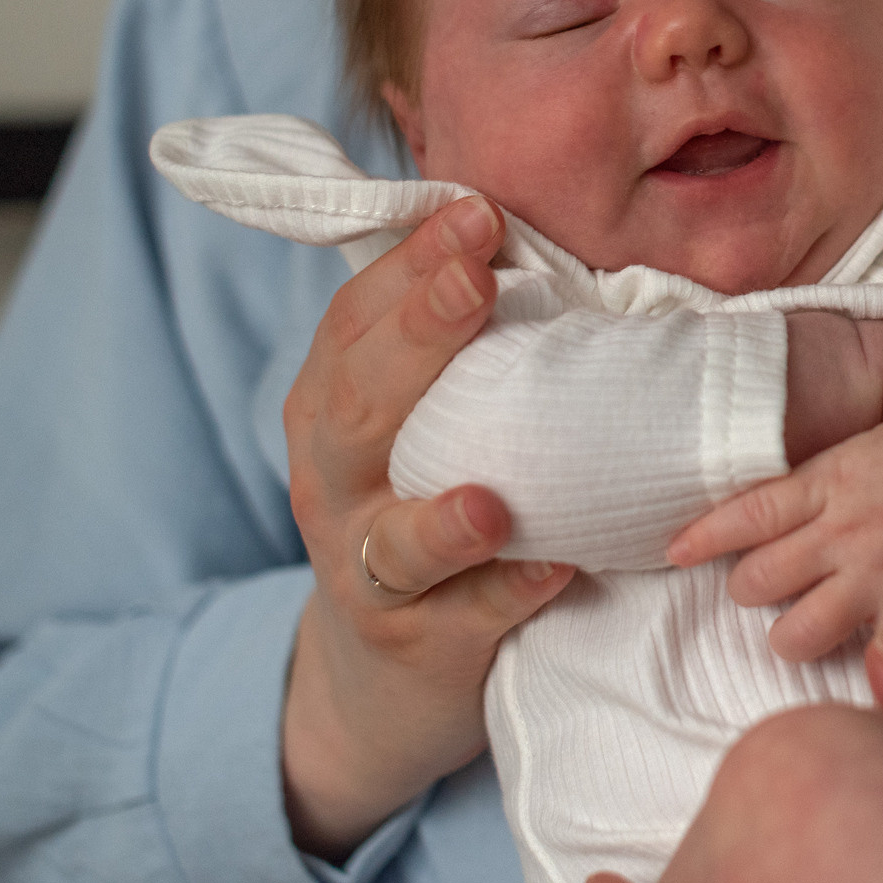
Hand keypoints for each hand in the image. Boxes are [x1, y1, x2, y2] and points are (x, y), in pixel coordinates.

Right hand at [279, 194, 576, 858]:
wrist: (387, 672)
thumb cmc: (428, 500)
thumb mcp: (423, 418)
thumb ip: (459, 346)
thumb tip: (530, 232)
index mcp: (333, 407)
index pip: (355, 322)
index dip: (408, 264)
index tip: (474, 211)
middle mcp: (333, 482)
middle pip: (357, 408)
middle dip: (415, 338)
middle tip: (474, 281)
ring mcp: (365, 570)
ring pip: (390, 541)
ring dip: (442, 517)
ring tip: (494, 496)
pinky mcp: (415, 641)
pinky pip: (462, 617)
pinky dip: (505, 593)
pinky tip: (549, 569)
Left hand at [668, 409, 882, 660]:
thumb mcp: (865, 448)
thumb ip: (816, 481)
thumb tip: (766, 507)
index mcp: (830, 483)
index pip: (746, 515)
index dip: (702, 537)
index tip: (675, 552)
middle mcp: (845, 533)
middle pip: (758, 581)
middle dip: (749, 590)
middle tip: (764, 588)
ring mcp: (879, 576)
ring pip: (796, 633)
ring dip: (791, 635)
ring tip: (804, 625)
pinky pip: (880, 659)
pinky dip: (870, 670)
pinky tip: (865, 666)